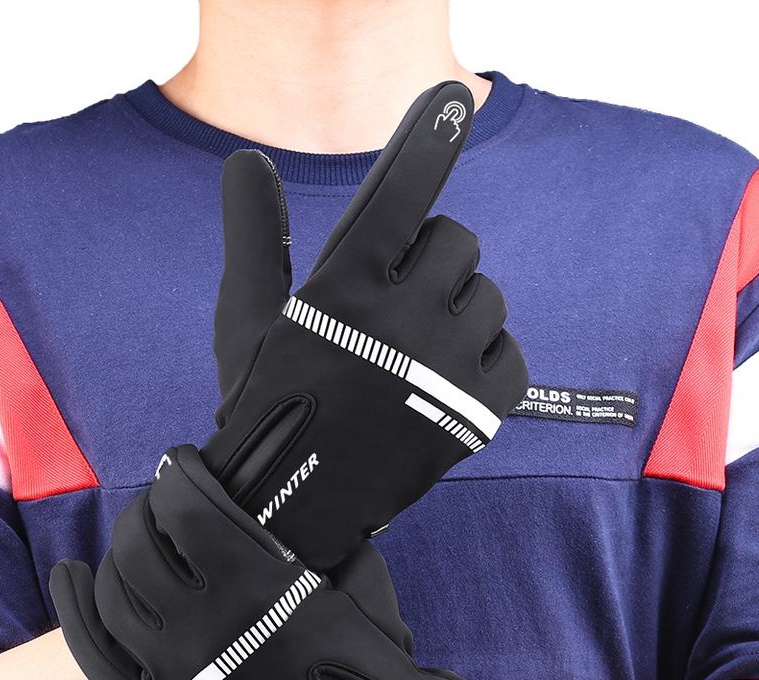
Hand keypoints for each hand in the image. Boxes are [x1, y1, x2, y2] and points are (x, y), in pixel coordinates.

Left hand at [50, 445, 520, 679]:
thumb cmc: (367, 649)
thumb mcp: (351, 575)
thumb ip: (309, 534)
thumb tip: (285, 497)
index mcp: (252, 582)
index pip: (183, 505)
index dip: (178, 474)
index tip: (182, 465)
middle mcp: (203, 623)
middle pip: (139, 543)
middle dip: (146, 510)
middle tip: (160, 502)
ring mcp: (176, 669)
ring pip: (113, 591)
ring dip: (118, 551)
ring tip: (133, 536)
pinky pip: (96, 652)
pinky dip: (77, 610)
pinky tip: (71, 579)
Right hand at [202, 80, 527, 569]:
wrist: (294, 499)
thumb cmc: (267, 400)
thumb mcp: (246, 318)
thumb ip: (253, 234)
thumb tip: (246, 160)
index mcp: (345, 285)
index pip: (400, 193)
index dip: (425, 141)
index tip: (450, 100)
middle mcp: (403, 316)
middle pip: (457, 241)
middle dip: (429, 264)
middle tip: (399, 303)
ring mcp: (447, 364)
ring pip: (488, 297)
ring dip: (457, 313)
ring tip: (417, 351)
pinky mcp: (480, 409)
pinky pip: (512, 352)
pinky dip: (486, 359)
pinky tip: (448, 378)